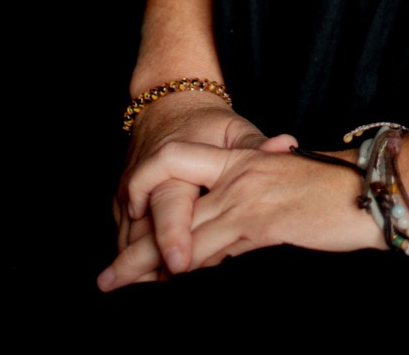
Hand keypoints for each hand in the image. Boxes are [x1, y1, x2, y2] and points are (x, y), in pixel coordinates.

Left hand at [99, 135, 381, 287]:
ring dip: (150, 267)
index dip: (148, 186)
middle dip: (135, 249)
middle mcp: (239, 172)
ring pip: (185, 235)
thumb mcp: (282, 185)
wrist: (371, 188)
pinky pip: (215, 249)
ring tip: (121, 286)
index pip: (178, 162)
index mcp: (243, 156)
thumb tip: (221, 244)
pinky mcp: (263, 222)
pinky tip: (175, 284)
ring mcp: (249, 195)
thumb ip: (248, 202)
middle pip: (171, 208)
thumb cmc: (332, 191)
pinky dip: (190, 269)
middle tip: (106, 277)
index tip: (131, 216)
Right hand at [101, 95, 268, 288]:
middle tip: (162, 291)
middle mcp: (146, 178)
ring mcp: (130, 192)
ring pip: (129, 238)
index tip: (181, 263)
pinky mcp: (122, 204)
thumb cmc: (209, 125)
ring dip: (139, 270)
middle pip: (143, 227)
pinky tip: (147, 287)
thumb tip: (286, 147)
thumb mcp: (233, 130)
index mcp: (175, 159)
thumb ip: (256, 145)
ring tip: (150, 300)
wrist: (168, 108)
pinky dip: (136, 263)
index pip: (171, 199)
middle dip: (147, 262)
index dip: (174, 234)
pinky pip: (125, 239)